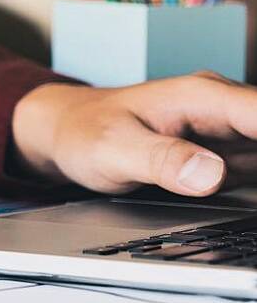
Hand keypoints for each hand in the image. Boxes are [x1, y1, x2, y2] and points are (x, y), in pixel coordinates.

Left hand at [11, 72, 256, 196]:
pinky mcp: (227, 153)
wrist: (65, 131)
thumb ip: (161, 159)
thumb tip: (209, 173)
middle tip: (256, 197)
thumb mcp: (113, 149)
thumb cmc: (85, 133)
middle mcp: (225, 108)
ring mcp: (230, 130)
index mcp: (204, 97)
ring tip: (251, 204)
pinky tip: (249, 205)